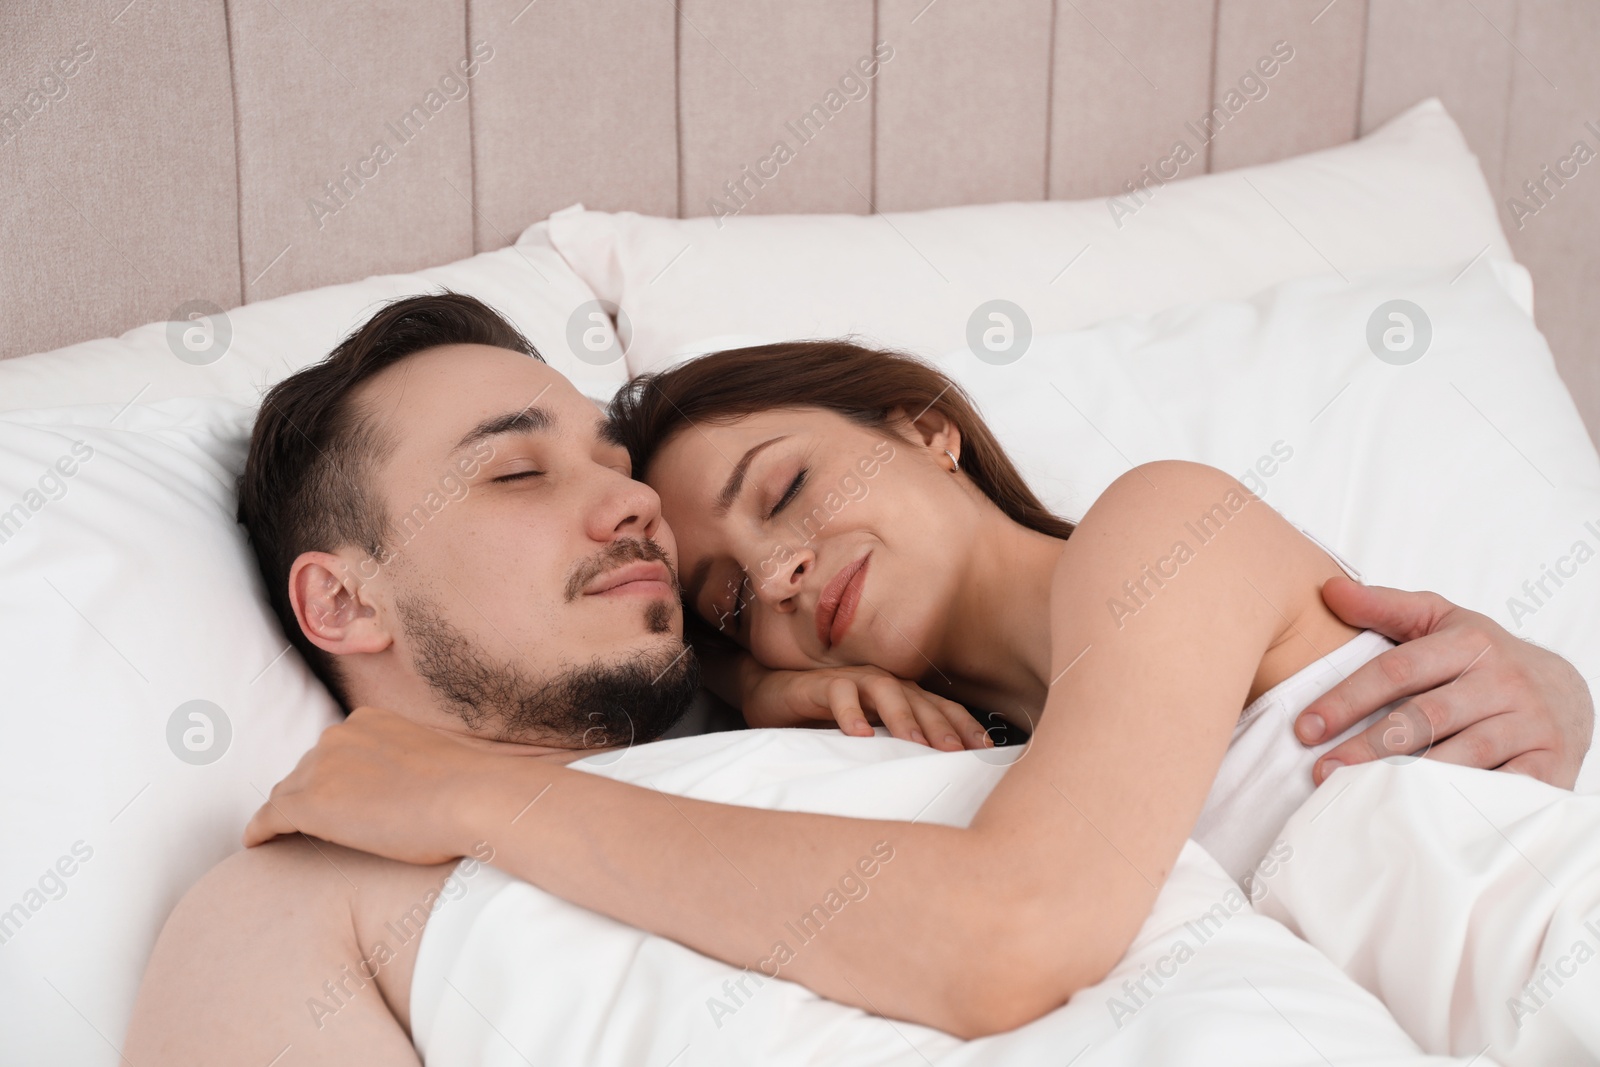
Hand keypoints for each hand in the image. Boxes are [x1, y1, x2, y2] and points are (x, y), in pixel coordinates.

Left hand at [243, 706, 537, 862]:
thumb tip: (437, 780)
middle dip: (308, 792)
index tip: (337, 796)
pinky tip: (256, 843)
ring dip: (286, 813)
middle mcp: (339, 735)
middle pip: (307, 769)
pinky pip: (270, 818)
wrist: (472, 797)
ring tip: (283, 835)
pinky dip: (260, 830)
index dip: (332, 776)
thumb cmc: (471, 785)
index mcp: (369, 721)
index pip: (335, 750)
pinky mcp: (310, 804)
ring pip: (287, 793)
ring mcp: (321, 768)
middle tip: (316, 823)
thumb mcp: (440, 759)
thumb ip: (419, 763)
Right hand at [743, 664, 992, 750]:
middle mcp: (882, 683)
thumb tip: (931, 784)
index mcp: (901, 696)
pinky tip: (858, 735)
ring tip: (914, 743)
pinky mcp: (820, 684)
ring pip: (885, 690)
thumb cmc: (826, 722)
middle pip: (920, 699)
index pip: (940, 707)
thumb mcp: (869, 738)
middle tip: (955, 754)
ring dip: (901, 716)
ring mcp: (852, 680)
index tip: (985, 751)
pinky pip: (839, 693)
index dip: (963, 726)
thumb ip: (896, 750)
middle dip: (940, 726)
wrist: (774, 697)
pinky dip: (850, 712)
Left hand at [1297, 577, 1593, 786]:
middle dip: (1367, 747)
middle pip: (1424, 717)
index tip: (1305, 728)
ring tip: (1359, 796)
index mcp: (1469, 643)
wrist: (1568, 690)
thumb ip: (1385, 606)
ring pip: (1462, 756)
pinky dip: (1463, 803)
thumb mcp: (1440, 620)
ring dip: (1407, 780)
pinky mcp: (1552, 764)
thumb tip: (1328, 589)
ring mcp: (1530, 724)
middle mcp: (1503, 681)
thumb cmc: (1485, 657)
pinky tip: (1423, 816)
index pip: (1397, 670)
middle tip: (1322, 771)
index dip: (1347, 699)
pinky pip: (1502, 790)